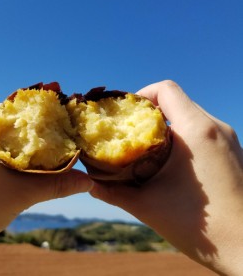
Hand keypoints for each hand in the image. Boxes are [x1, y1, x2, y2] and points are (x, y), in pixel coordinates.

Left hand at [0, 104, 92, 269]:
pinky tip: (16, 169)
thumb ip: (56, 184)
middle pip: (8, 124)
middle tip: (57, 150)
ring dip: (17, 149)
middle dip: (32, 138)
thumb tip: (88, 182)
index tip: (65, 134)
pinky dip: (2, 157)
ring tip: (40, 161)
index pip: (20, 111)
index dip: (46, 123)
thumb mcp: (18, 194)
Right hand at [90, 80, 242, 274]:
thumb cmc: (203, 230)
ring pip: (189, 114)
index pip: (166, 89)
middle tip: (131, 132)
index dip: (141, 94)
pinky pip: (201, 130)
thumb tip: (90, 184)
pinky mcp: (231, 150)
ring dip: (166, 124)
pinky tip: (169, 160)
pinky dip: (181, 135)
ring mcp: (227, 138)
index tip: (127, 114)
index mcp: (196, 131)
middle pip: (176, 100)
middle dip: (150, 112)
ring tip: (147, 147)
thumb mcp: (149, 206)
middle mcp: (215, 128)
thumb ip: (114, 192)